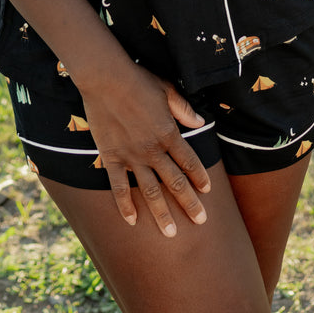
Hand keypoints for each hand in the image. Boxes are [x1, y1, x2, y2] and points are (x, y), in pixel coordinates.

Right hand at [79, 64, 211, 234]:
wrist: (106, 79)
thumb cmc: (138, 80)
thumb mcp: (167, 90)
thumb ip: (183, 109)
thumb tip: (200, 121)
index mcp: (169, 132)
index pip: (189, 161)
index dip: (200, 176)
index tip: (208, 190)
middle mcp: (153, 149)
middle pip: (175, 182)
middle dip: (189, 203)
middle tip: (201, 221)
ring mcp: (132, 156)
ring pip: (150, 191)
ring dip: (162, 213)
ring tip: (171, 233)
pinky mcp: (112, 157)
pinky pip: (120, 187)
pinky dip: (125, 205)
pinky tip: (132, 221)